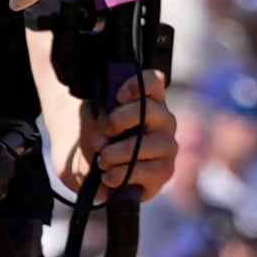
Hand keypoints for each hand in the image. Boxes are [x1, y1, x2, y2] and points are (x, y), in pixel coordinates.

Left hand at [60, 67, 175, 199]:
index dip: (138, 84)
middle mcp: (163, 119)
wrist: (89, 167)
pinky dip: (122, 174)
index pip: (153, 80)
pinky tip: (108, 176)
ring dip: (116, 154)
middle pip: (149, 109)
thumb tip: (106, 119)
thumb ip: (100, 112)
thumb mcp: (91, 118)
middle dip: (118, 121)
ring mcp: (167, 145)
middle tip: (100, 135)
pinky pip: (147, 171)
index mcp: (147, 99)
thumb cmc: (95, 135)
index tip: (118, 96)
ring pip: (147, 145)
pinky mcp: (165, 170)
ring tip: (101, 160)